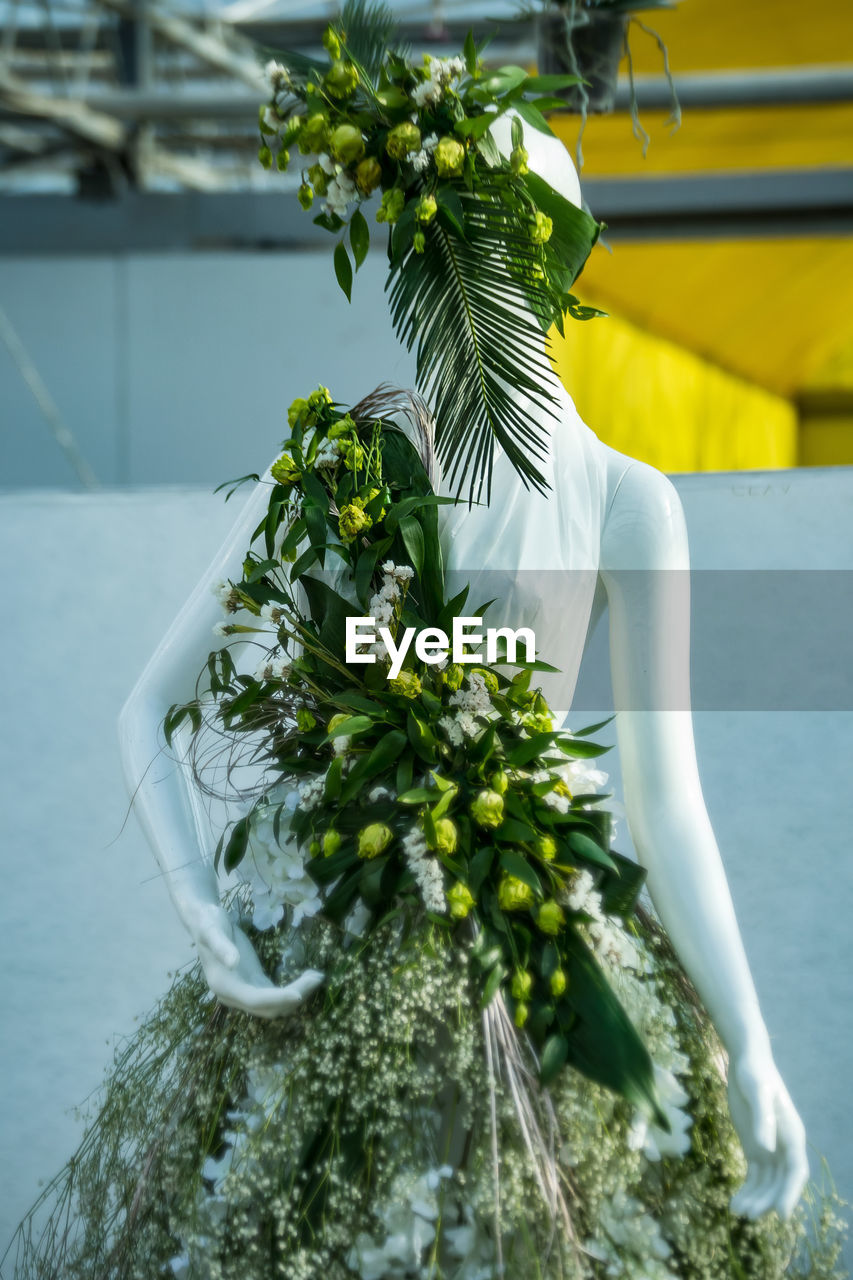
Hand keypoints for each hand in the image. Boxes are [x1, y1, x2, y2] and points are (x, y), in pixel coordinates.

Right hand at [190, 901, 323, 1018]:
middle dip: (294, 996)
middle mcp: (233, 995)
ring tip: (317, 977)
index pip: (255, 1000)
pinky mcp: (252, 984)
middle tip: (317, 977)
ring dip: (296, 995)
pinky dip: (291, 991)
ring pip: (274, 1005)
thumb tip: (234, 963)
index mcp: (224, 986)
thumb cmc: (209, 923)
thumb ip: (222, 947)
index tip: (299, 994)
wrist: (204, 922)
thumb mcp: (213, 931)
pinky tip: (306, 978)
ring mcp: (244, 991)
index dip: (277, 999)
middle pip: (268, 1007)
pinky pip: (274, 995)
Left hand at [727, 1043, 808, 1219]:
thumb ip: (763, 1119)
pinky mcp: (754, 1147)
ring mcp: (770, 1148)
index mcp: (792, 1135)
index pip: (796, 1171)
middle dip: (767, 1200)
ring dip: (755, 1198)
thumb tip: (766, 1148)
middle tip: (748, 1213)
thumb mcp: (757, 1092)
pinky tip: (734, 1201)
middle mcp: (785, 1146)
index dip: (790, 1193)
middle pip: (781, 1182)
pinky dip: (747, 1189)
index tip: (781, 1214)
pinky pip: (754, 1175)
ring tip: (737, 1211)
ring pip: (767, 1182)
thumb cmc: (755, 1074)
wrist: (745, 1061)